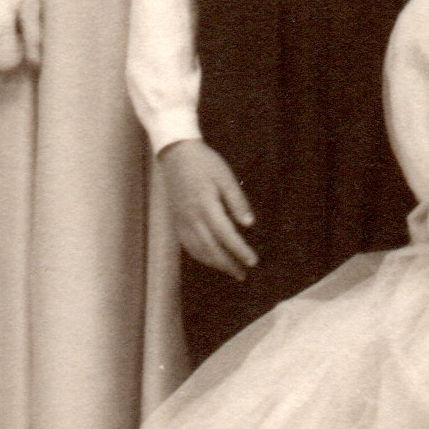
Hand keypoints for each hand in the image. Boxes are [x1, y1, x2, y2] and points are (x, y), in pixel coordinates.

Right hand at [161, 141, 256, 276]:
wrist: (176, 155)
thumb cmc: (205, 163)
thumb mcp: (225, 177)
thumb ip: (237, 201)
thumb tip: (249, 225)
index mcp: (206, 206)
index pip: (225, 235)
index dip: (239, 250)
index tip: (252, 261)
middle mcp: (191, 217)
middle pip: (211, 248)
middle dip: (227, 264)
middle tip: (243, 274)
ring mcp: (181, 221)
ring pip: (198, 249)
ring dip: (215, 263)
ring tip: (231, 271)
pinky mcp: (176, 221)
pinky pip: (188, 245)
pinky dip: (200, 256)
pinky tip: (211, 260)